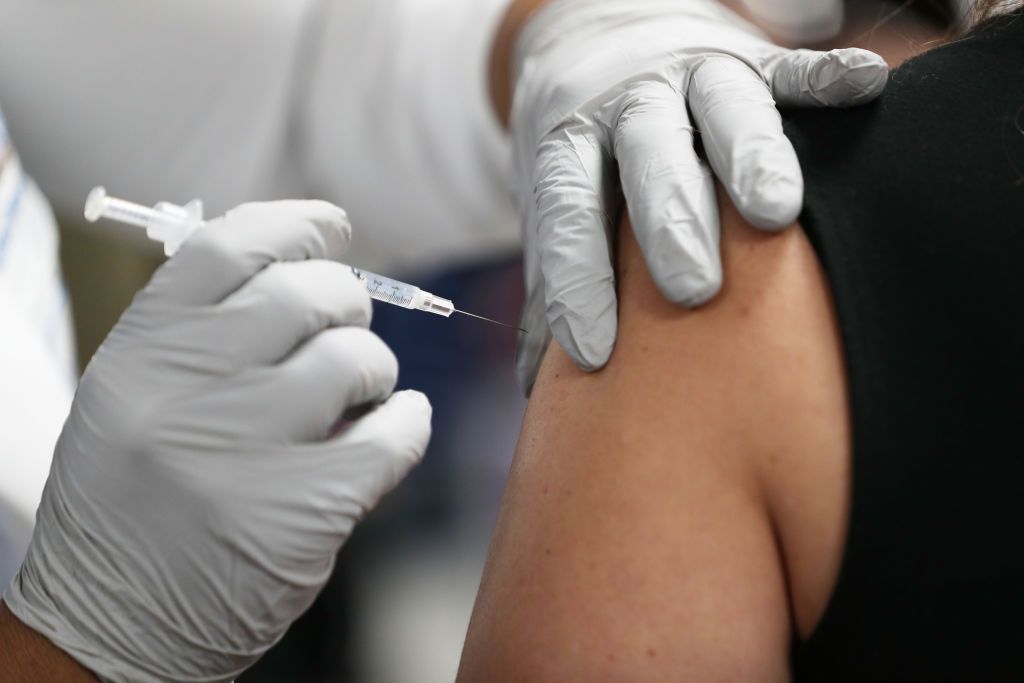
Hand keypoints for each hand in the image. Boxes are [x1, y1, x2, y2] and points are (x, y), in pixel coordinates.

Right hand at [3, 202, 431, 681]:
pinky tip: (394, 429)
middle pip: (308, 293)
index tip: (332, 229)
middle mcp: (189, 390)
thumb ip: (204, 331)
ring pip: (357, 358)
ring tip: (357, 394)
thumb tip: (307, 265)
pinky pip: (396, 432)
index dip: (296, 224)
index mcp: (142, 352)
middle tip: (346, 328)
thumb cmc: (134, 499)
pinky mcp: (305, 510)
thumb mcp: (135, 397)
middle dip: (347, 302)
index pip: (230, 246)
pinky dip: (409, 422)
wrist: (114, 624)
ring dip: (374, 368)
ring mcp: (248, 449)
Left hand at [507, 0, 888, 390]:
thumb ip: (552, 279)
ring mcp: (690, 74)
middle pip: (650, 159)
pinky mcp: (748, 55)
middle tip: (691, 290)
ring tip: (775, 212)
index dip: (578, 278)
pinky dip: (824, 77)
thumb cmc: (583, 151)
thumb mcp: (551, 200)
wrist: (595, 34)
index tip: (593, 351)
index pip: (568, 211)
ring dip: (751, 156)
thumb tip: (538, 385)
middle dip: (672, 223)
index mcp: (569, 141)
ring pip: (724, 108)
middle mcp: (628, 104)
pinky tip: (867, 86)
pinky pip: (789, 65)